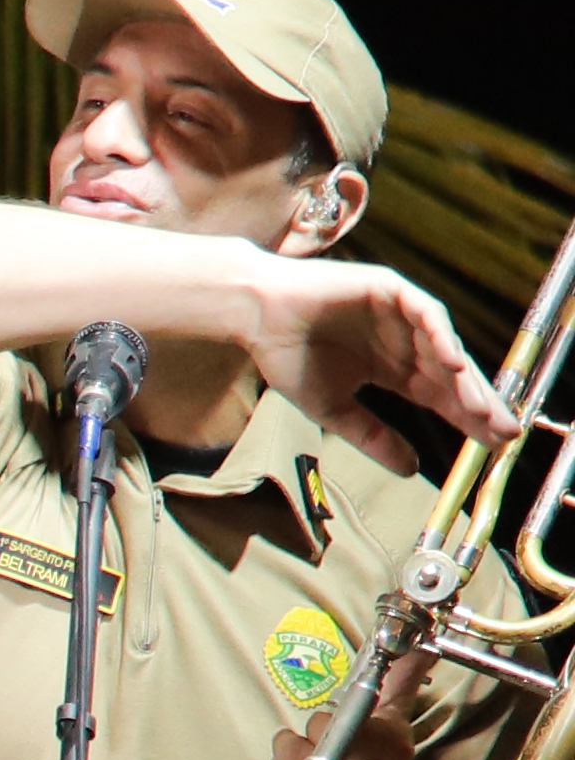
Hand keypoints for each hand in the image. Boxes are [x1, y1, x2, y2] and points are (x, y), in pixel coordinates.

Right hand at [243, 253, 499, 441]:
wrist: (256, 315)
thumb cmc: (286, 356)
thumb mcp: (334, 410)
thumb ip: (373, 436)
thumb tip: (411, 470)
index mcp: (393, 368)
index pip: (440, 396)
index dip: (467, 418)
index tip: (493, 444)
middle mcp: (404, 341)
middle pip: (452, 375)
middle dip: (479, 403)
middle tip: (504, 431)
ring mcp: (401, 314)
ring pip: (444, 347)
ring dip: (464, 378)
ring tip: (480, 408)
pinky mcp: (392, 290)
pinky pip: (427, 313)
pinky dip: (441, 336)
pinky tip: (453, 363)